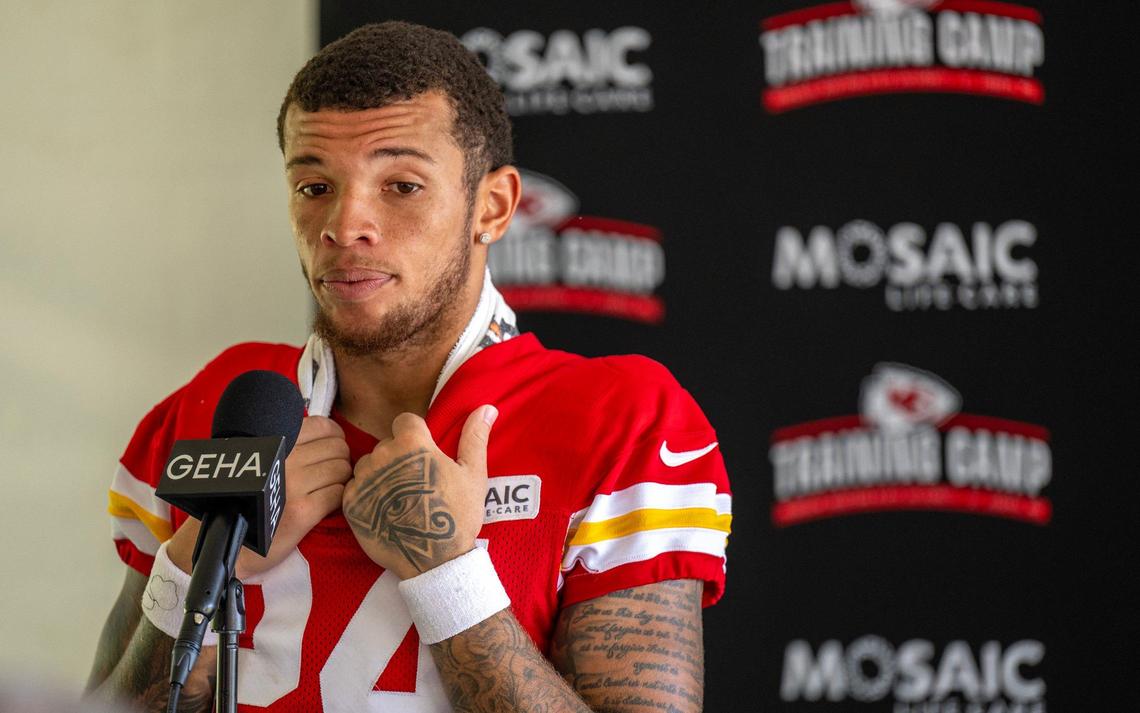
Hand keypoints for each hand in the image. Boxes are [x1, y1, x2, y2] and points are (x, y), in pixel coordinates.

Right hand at [167, 416, 351, 577]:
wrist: (231, 542)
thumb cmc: (248, 499)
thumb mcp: (262, 459)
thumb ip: (289, 443)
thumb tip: (329, 431)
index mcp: (275, 442)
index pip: (323, 426)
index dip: (335, 437)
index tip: (331, 448)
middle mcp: (285, 460)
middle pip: (338, 448)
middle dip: (340, 459)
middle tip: (330, 472)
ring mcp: (294, 485)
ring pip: (342, 470)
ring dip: (340, 479)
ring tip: (327, 488)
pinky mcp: (303, 511)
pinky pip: (338, 494)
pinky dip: (337, 498)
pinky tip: (324, 504)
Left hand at [342, 405, 496, 579]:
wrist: (433, 560)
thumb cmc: (457, 515)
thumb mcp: (472, 474)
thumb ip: (474, 436)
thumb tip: (487, 407)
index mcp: (412, 442)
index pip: (405, 421)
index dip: (416, 437)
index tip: (424, 457)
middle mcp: (383, 454)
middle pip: (387, 444)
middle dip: (399, 457)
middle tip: (416, 483)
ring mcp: (364, 479)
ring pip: (368, 465)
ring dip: (380, 475)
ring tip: (400, 499)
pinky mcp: (350, 502)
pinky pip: (356, 487)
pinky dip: (367, 495)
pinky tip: (385, 510)